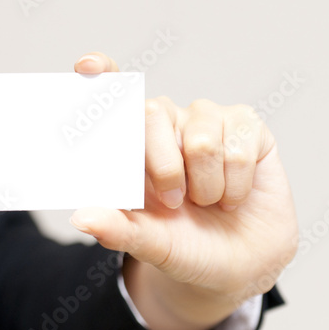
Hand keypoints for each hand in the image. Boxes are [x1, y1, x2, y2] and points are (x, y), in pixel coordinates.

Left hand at [70, 52, 298, 329]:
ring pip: (201, 139)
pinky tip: (234, 196)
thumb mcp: (149, 244)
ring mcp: (207, 119)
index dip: (101, 76)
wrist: (240, 264)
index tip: (87, 65)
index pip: (113, 96)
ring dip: (206, 187)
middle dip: (164, 169)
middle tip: (175, 203)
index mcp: (132, 143)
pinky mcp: (246, 125)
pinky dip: (235, 185)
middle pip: (153, 113)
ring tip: (207, 201)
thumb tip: (81, 218)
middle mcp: (165, 122)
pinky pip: (238, 146)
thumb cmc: (186, 246)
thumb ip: (117, 229)